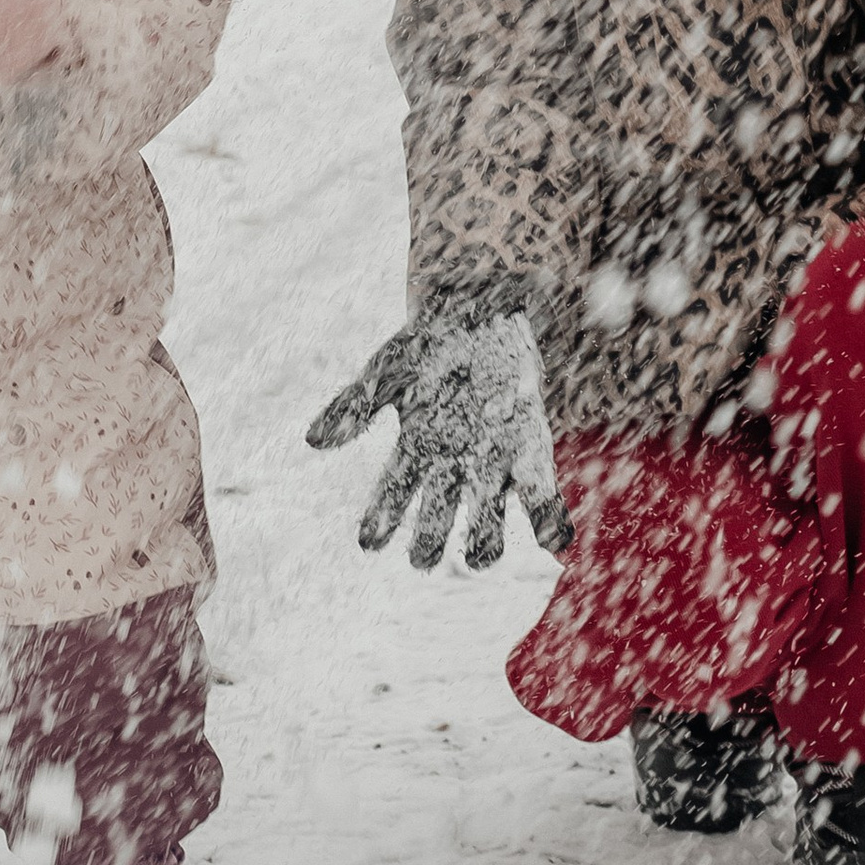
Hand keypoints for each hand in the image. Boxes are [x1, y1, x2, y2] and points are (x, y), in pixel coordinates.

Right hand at [307, 301, 573, 569]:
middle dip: (429, 541)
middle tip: (422, 555)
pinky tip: (552, 539)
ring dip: (486, 541)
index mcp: (417, 448)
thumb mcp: (389, 367)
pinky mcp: (531, 449)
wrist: (485, 309)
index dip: (380, 520)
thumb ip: (354, 403)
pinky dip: (548, 520)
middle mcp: (454, 464)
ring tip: (480, 552)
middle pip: (439, 518)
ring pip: (488, 519)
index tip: (368, 540)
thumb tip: (312, 441)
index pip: (393, 493)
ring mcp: (493, 460)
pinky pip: (539, 494)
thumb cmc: (432, 342)